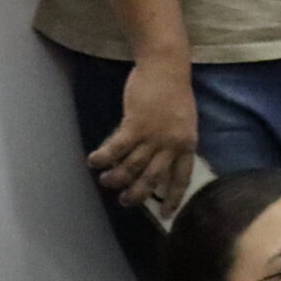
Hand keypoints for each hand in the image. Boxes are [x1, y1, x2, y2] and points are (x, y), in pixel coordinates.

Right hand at [88, 57, 197, 213]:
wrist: (167, 65)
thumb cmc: (174, 90)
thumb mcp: (184, 120)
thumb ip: (175, 141)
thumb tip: (162, 160)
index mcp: (187, 143)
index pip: (182, 178)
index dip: (173, 198)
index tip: (166, 215)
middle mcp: (171, 144)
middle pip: (153, 179)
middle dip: (137, 195)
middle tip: (125, 202)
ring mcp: (153, 135)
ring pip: (132, 167)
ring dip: (116, 179)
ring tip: (106, 182)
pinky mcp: (135, 125)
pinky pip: (116, 149)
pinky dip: (103, 158)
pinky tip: (93, 162)